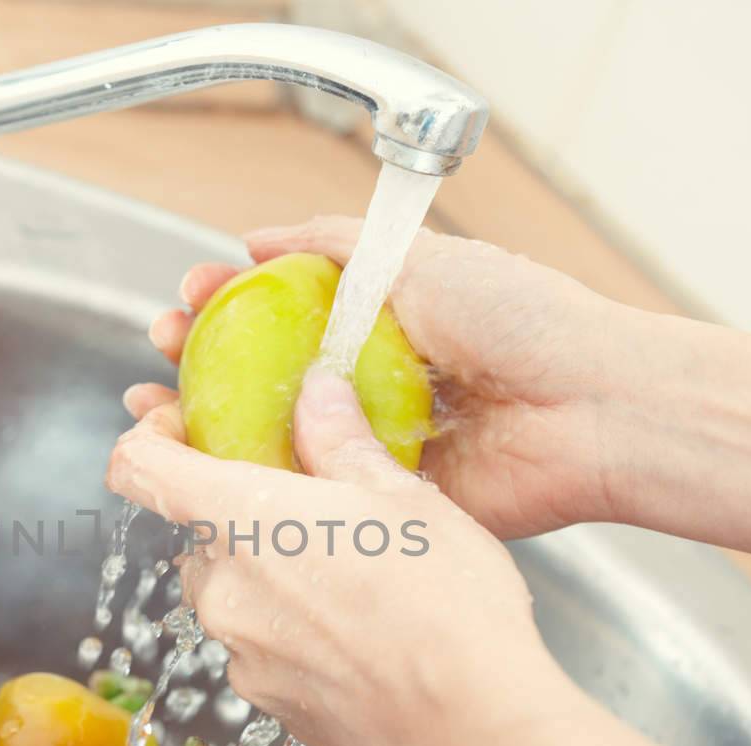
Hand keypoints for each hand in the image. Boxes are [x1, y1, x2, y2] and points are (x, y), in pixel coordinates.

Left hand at [107, 367, 567, 745]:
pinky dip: (292, 630)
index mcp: (240, 518)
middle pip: (197, 533)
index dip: (148, 438)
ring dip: (270, 574)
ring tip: (351, 573)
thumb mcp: (404, 495)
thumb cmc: (444, 600)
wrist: (471, 723)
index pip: (138, 467)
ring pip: (232, 592)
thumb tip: (317, 392)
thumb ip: (342, 441)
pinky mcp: (268, 703)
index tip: (180, 428)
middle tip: (315, 506)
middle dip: (242, 513)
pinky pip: (261, 647)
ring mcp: (240, 654)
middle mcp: (222, 590)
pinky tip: (358, 630)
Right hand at [148, 216, 636, 539]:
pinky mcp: (387, 503)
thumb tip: (260, 237)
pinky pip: (315, 495)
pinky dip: (261, 486)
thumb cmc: (522, 323)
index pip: (279, 315)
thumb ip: (336, 245)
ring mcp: (375, 447)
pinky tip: (210, 471)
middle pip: (264, 379)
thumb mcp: (421, 258)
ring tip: (158, 405)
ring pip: (275, 441)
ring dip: (211, 427)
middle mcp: (369, 387)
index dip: (226, 308)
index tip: (187, 300)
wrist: (593, 407)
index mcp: (378, 327)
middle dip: (201, 366)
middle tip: (161, 352)